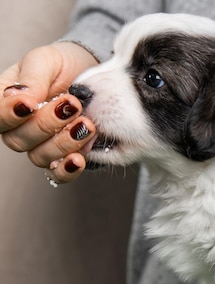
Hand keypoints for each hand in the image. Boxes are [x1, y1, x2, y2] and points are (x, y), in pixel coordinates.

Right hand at [0, 42, 97, 183]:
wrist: (90, 72)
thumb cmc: (60, 65)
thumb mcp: (43, 61)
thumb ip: (31, 79)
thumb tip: (20, 98)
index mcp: (5, 103)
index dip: (8, 114)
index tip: (29, 103)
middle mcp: (18, 128)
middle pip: (18, 139)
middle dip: (45, 125)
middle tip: (72, 106)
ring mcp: (41, 145)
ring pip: (40, 156)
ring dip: (63, 143)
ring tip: (86, 125)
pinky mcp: (64, 157)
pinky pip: (59, 174)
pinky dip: (67, 170)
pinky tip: (79, 159)